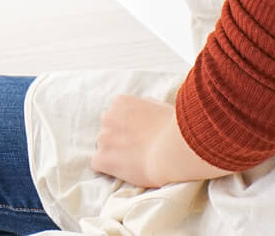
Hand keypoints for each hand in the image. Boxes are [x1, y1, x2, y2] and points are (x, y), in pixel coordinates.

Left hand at [91, 95, 235, 187]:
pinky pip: (98, 165)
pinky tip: (123, 171)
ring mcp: (104, 138)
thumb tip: (147, 110)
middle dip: (119, 140)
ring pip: (103, 147)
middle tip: (138, 150)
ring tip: (134, 161)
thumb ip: (146, 108)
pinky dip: (108, 169)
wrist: (174, 150)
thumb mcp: (162, 107)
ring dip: (115, 154)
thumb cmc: (176, 129)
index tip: (139, 137)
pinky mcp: (103, 159)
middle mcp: (109, 117)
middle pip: (108, 131)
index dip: (128, 129)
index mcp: (121, 102)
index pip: (116, 117)